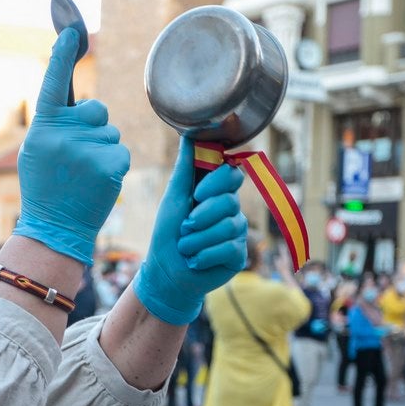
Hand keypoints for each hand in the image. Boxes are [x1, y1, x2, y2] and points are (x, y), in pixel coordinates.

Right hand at [13, 28, 129, 263]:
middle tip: (78, 155)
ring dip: (103, 150)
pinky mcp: (109, 164)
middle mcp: (63, 133)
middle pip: (96, 109)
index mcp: (42, 127)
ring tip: (85, 175)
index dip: (62, 57)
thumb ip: (54, 125)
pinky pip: (120, 151)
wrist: (54, 229)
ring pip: (110, 133)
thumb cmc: (45, 189)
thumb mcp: (38, 151)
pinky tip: (98, 182)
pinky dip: (113, 165)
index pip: (54, 83)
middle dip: (93, 126)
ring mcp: (87, 149)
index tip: (71, 34)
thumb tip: (79, 103)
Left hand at [134, 137, 246, 324]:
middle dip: (202, 216)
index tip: (197, 194)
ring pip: (228, 226)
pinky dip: (204, 255)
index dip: (217, 182)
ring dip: (198, 240)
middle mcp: (231, 209)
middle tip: (185, 227)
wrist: (166, 272)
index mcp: (216, 193)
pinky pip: (228, 248)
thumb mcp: (173, 198)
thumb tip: (190, 133)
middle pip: (230, 201)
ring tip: (186, 247)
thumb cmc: (168, 234)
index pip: (233, 174)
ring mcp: (237, 232)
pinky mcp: (238, 255)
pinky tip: (195, 260)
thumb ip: (185, 168)